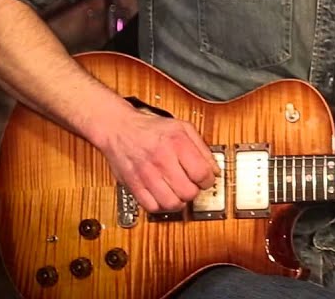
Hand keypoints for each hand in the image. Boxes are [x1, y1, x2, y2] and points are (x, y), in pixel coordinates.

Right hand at [93, 108, 219, 212]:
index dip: (208, 181)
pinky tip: (164, 197)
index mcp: (177, 144)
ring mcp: (146, 174)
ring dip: (180, 201)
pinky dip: (161, 206)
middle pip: (188, 192)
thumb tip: (215, 169)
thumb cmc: (151, 128)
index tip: (206, 180)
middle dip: (195, 191)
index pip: (202, 174)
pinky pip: (151, 207)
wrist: (120, 128)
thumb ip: (202, 148)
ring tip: (179, 193)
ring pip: (171, 203)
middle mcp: (162, 160)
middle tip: (192, 186)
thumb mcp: (183, 128)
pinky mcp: (133, 185)